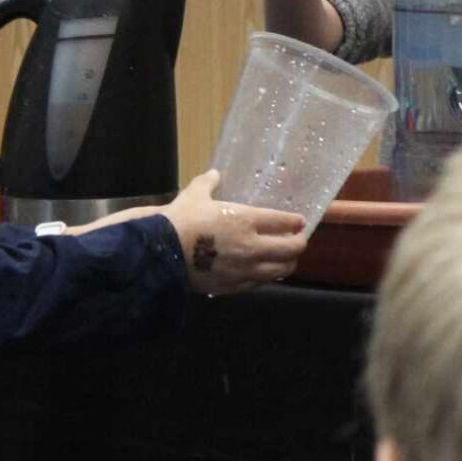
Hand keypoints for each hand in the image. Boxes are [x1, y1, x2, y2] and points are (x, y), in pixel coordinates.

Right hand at [154, 170, 306, 293]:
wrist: (161, 254)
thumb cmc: (180, 221)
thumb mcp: (194, 195)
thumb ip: (208, 183)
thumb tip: (214, 174)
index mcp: (246, 220)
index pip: (283, 222)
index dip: (295, 222)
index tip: (300, 221)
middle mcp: (251, 246)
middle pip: (291, 249)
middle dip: (299, 244)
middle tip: (299, 240)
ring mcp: (244, 269)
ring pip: (280, 270)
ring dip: (288, 263)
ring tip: (287, 259)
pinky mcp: (233, 286)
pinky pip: (260, 283)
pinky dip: (267, 277)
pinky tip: (265, 272)